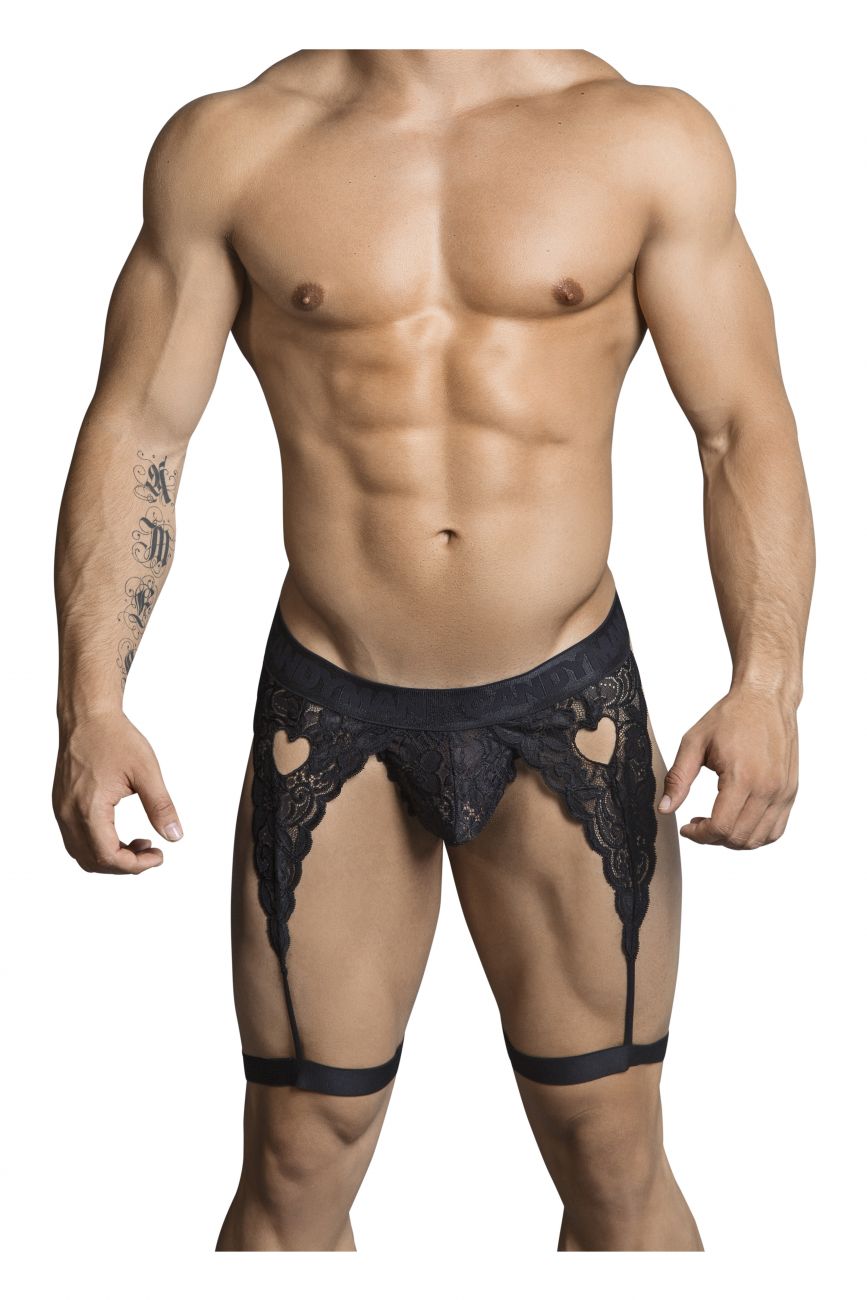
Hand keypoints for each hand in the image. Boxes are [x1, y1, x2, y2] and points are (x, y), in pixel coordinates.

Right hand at [53, 712, 182, 873]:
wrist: (87, 717)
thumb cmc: (114, 738)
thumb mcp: (146, 772)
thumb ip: (161, 807)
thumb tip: (174, 836)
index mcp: (89, 808)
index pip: (108, 856)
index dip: (136, 865)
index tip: (158, 856)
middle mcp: (69, 813)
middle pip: (93, 861)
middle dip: (125, 864)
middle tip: (151, 853)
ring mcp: (62, 810)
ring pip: (82, 853)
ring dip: (110, 857)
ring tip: (139, 844)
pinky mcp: (62, 804)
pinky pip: (76, 838)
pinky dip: (98, 844)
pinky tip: (120, 833)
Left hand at [658, 685, 798, 848]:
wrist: (766, 699)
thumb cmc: (731, 716)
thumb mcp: (694, 742)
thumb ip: (679, 778)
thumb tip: (665, 808)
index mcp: (743, 777)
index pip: (722, 827)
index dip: (699, 835)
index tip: (687, 827)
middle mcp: (768, 788)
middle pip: (739, 838)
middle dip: (713, 839)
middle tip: (698, 824)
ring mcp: (783, 792)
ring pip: (759, 839)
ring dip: (734, 840)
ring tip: (717, 823)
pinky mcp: (790, 791)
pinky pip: (775, 830)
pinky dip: (755, 835)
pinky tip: (738, 821)